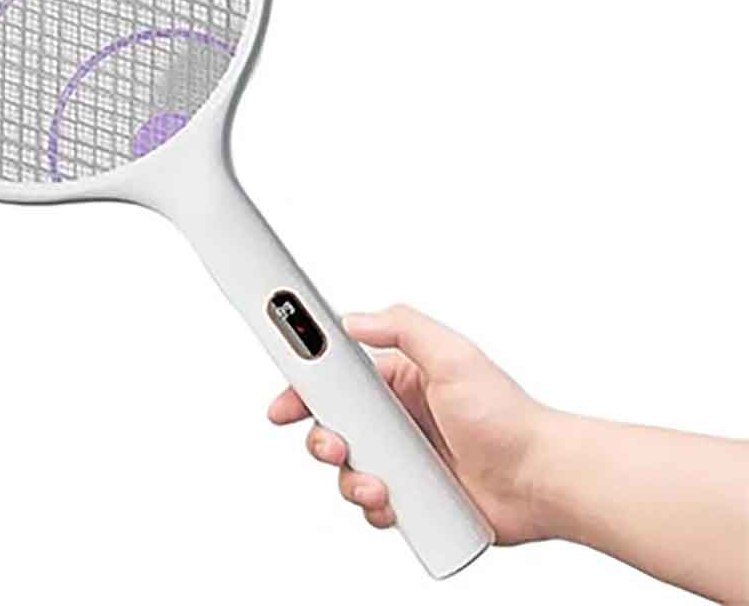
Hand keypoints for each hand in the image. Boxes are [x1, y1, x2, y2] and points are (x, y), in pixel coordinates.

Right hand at [267, 304, 553, 544]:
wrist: (540, 480)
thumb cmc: (508, 416)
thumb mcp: (454, 355)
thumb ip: (403, 327)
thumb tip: (354, 320)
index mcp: (397, 378)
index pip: (337, 376)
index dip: (305, 387)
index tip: (285, 400)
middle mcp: (394, 417)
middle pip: (331, 426)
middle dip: (321, 439)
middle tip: (334, 444)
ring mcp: (401, 459)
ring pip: (347, 469)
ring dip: (350, 478)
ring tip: (378, 482)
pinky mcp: (410, 496)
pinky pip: (370, 504)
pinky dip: (373, 506)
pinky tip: (393, 501)